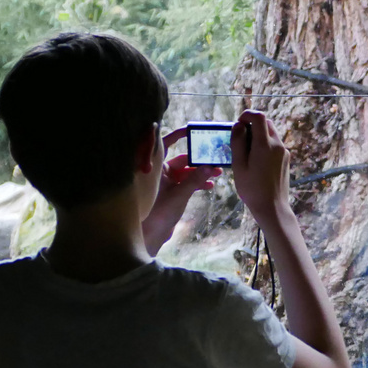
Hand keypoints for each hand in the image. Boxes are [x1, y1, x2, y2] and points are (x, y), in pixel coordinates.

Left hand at [142, 126, 221, 254]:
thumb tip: (210, 165)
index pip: (166, 145)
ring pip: (186, 172)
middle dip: (199, 160)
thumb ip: (195, 179)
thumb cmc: (158, 213)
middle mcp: (159, 173)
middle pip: (181, 160)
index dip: (178, 136)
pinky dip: (196, 183)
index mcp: (156, 168)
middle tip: (215, 159)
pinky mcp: (171, 193)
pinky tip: (209, 186)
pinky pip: (186, 183)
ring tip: (218, 173)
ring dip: (201, 172)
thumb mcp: (180, 194)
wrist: (150, 235)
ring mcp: (165, 183)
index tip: (193, 131)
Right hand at [231, 110, 291, 225]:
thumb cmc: (252, 188)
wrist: (272, 207)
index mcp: (265, 145)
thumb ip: (238, 143)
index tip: (238, 123)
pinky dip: (264, 144)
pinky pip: (274, 145)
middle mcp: (278, 145)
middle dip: (252, 125)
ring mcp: (284, 152)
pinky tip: (254, 160)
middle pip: (266, 124)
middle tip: (239, 137)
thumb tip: (238, 125)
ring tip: (245, 150)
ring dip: (258, 135)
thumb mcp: (239, 165)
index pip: (259, 117)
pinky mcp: (285, 159)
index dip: (247, 115)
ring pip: (271, 134)